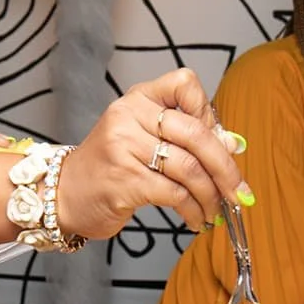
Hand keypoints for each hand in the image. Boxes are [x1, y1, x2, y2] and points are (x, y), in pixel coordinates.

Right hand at [56, 68, 248, 239]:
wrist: (65, 194)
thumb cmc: (110, 167)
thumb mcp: (143, 139)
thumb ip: (184, 137)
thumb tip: (232, 145)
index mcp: (137, 99)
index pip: (185, 84)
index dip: (208, 112)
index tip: (217, 141)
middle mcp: (128, 116)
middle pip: (195, 133)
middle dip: (225, 167)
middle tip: (238, 191)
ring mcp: (123, 147)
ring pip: (189, 168)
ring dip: (211, 195)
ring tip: (215, 210)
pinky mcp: (123, 180)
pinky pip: (175, 194)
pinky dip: (194, 210)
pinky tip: (196, 219)